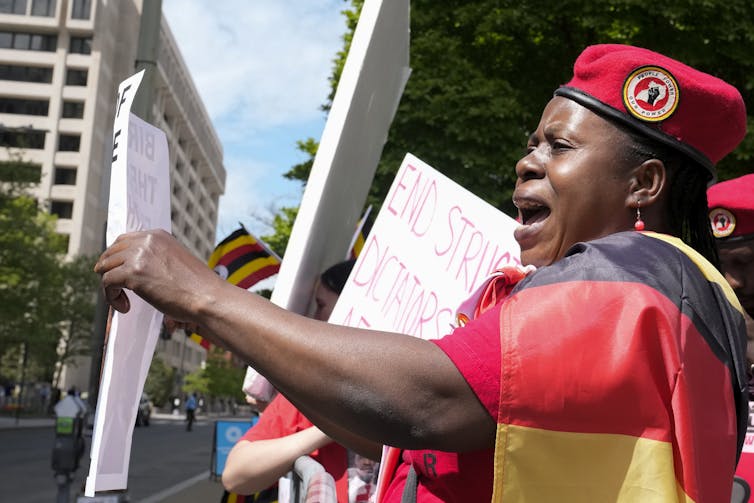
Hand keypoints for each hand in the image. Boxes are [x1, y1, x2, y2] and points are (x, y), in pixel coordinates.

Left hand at [94, 230, 222, 322]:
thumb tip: (138, 269)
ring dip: (110, 285)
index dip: (116, 257)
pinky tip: (125, 306)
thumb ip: (157, 258)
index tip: (116, 270)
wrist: (207, 297)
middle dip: (108, 270)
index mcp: (158, 235)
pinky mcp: (132, 273)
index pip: (124, 240)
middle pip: (111, 252)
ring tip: (124, 300)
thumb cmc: (197, 286)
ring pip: (105, 267)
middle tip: (113, 287)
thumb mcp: (176, 260)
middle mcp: (146, 240)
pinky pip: (107, 283)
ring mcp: (138, 256)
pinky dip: (111, 298)